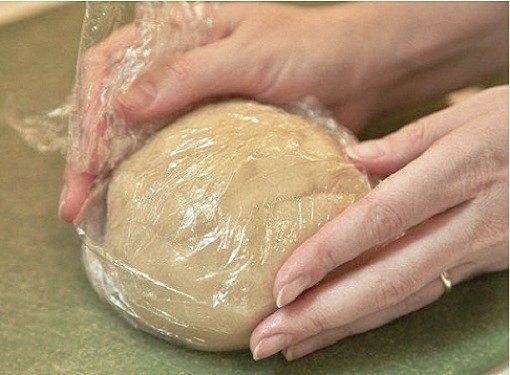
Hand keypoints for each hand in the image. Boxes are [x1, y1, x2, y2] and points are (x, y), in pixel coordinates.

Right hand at [59, 2, 389, 221]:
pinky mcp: (216, 132)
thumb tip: (122, 106)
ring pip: (138, 137)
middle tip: (76, 207)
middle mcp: (176, 68)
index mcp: (175, 33)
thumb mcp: (249, 55)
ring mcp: (195, 103)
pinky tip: (141, 208)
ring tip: (95, 217)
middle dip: (91, 157)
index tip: (87, 166)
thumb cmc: (312, 49)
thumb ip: (188, 75)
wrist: (362, 70)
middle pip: (114, 109)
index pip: (109, 69)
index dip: (90, 117)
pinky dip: (153, 181)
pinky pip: (175, 156)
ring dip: (114, 175)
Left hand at [250, 86, 508, 360]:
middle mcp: (468, 224)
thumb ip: (411, 139)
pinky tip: (340, 330)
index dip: (328, 255)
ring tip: (288, 344)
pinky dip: (376, 319)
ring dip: (341, 328)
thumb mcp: (472, 114)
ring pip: (402, 300)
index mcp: (459, 173)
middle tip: (265, 339)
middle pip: (387, 280)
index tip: (280, 285)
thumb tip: (353, 160)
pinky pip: (422, 298)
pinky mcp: (481, 266)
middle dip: (322, 315)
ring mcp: (478, 252)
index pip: (380, 220)